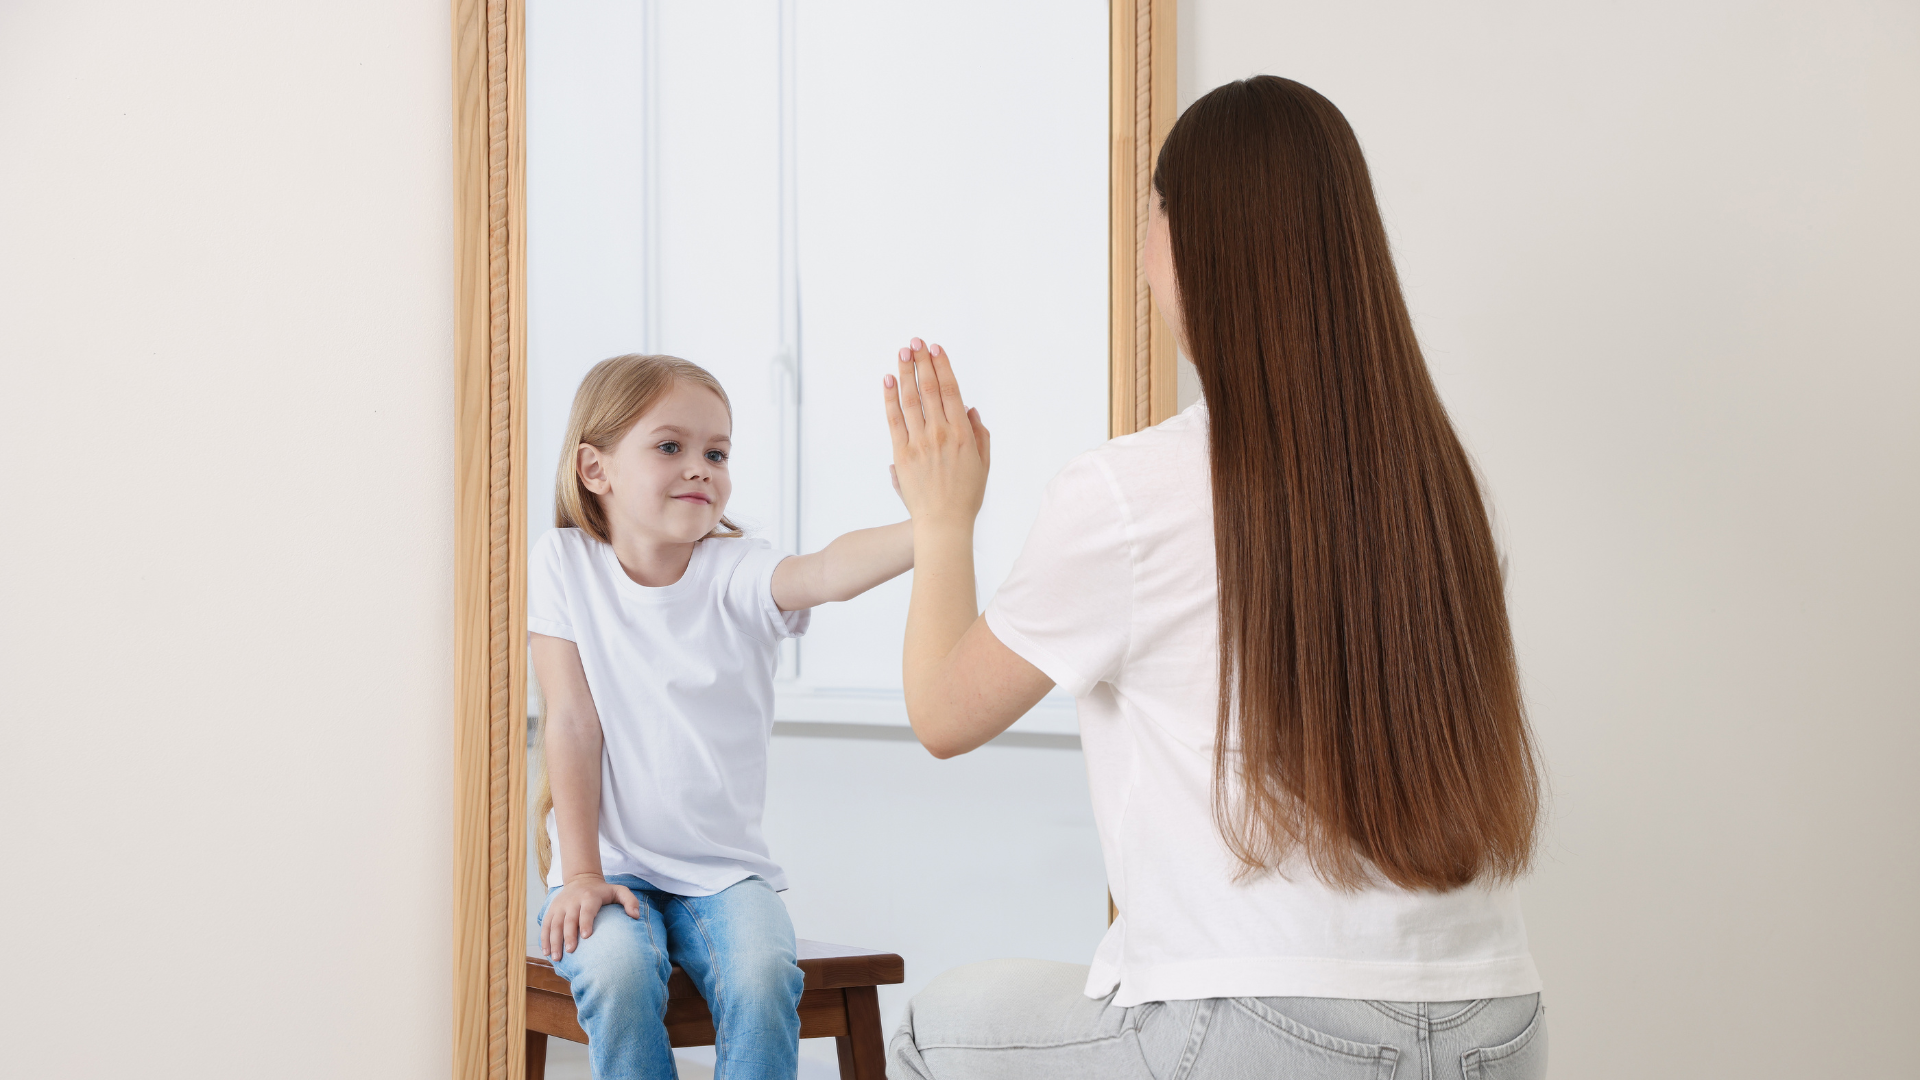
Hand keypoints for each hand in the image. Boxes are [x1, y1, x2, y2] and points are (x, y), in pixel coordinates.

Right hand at [540, 874, 640, 960]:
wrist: (581, 879)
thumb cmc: (603, 891)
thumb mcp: (619, 891)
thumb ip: (630, 901)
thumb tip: (636, 916)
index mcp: (589, 897)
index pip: (587, 910)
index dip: (586, 922)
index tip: (587, 936)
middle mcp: (573, 901)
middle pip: (569, 919)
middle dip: (568, 935)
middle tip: (570, 951)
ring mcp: (560, 906)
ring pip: (554, 923)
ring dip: (554, 940)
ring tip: (556, 957)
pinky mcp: (552, 910)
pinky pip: (546, 925)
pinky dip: (544, 939)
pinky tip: (547, 953)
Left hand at [883, 339, 989, 525]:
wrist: (943, 523)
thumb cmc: (966, 495)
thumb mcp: (983, 462)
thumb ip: (979, 432)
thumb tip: (969, 408)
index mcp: (963, 433)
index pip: (951, 390)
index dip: (942, 366)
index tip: (935, 348)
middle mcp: (940, 433)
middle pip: (928, 388)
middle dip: (922, 362)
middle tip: (915, 341)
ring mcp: (919, 443)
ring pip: (910, 400)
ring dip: (906, 372)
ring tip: (902, 353)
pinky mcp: (902, 454)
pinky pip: (894, 420)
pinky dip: (890, 398)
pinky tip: (889, 380)